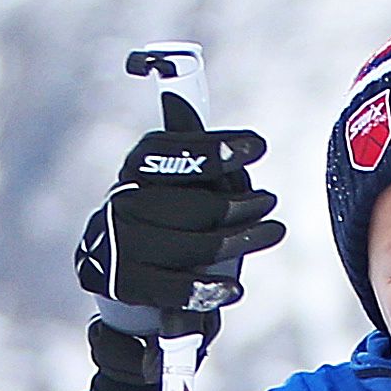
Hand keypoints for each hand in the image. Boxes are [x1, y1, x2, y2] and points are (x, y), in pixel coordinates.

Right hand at [75, 94, 280, 342]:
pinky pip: (173, 287)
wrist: (123, 283)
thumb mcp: (180, 186)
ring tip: (272, 232)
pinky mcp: (122, 284)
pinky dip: (207, 289)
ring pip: (190, 246)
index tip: (258, 147)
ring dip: (240, 241)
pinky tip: (233, 289)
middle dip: (238, 204)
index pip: (167, 152)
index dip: (212, 150)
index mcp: (134, 171)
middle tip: (269, 202)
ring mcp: (118, 246)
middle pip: (189, 204)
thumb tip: (177, 101)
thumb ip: (194, 159)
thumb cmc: (168, 224)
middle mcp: (119, 204)